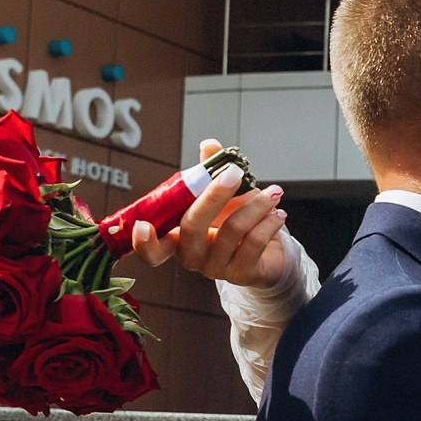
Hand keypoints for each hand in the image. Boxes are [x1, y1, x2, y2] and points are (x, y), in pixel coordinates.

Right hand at [130, 139, 292, 289]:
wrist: (271, 249)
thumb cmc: (239, 219)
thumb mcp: (224, 194)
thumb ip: (211, 171)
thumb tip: (209, 145)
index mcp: (179, 237)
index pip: (153, 250)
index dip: (143, 242)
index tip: (143, 226)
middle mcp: (192, 256)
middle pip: (192, 227)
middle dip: (214, 194)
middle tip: (235, 173)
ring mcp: (216, 269)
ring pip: (231, 231)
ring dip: (256, 205)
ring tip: (274, 193)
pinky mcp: (242, 274)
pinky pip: (254, 243)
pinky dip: (268, 222)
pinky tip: (278, 213)